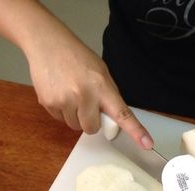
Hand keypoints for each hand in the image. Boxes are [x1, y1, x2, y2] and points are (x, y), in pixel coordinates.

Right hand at [23, 24, 152, 148]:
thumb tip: (113, 119)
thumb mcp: (100, 71)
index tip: (147, 144)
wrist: (47, 43)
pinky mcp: (48, 103)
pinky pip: (60, 120)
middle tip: (85, 101)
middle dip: (90, 120)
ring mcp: (64, 100)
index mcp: (101, 86)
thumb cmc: (76, 57)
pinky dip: (61, 110)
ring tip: (69, 92)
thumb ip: (108, 95)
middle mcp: (84, 95)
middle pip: (92, 128)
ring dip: (75, 115)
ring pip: (75, 126)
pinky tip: (59, 92)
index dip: (135, 131)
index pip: (122, 113)